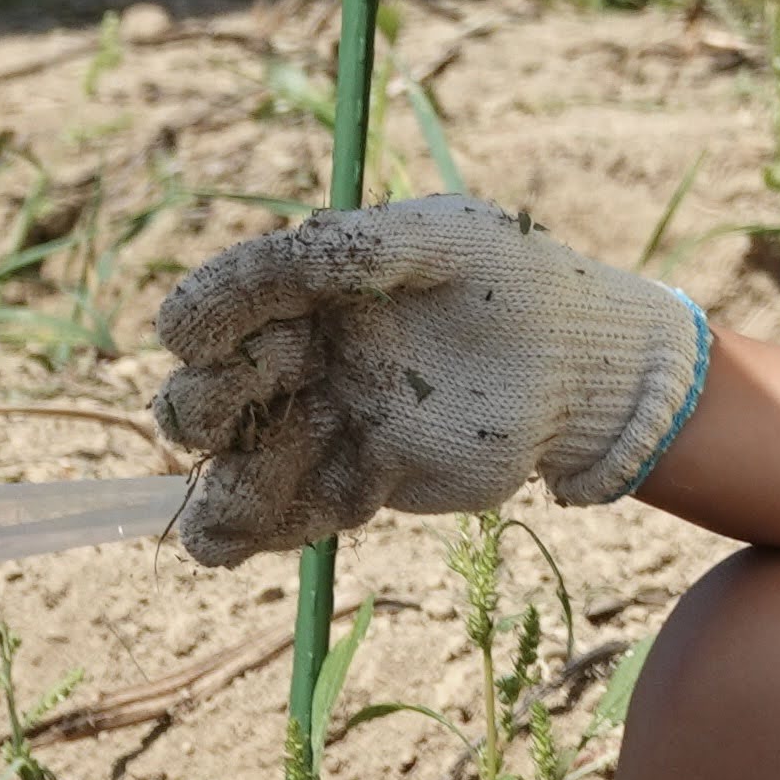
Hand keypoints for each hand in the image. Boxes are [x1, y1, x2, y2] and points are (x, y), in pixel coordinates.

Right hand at [153, 197, 710, 565]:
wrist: (582, 363)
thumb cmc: (513, 281)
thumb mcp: (442, 238)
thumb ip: (356, 246)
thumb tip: (268, 267)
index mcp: (305, 295)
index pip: (218, 310)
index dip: (200, 322)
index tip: (197, 337)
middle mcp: (303, 362)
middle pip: (208, 397)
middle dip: (204, 404)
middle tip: (274, 386)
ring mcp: (328, 425)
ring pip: (237, 469)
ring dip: (222, 485)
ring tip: (233, 501)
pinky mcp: (362, 481)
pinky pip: (289, 514)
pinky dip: (247, 532)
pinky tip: (225, 542)